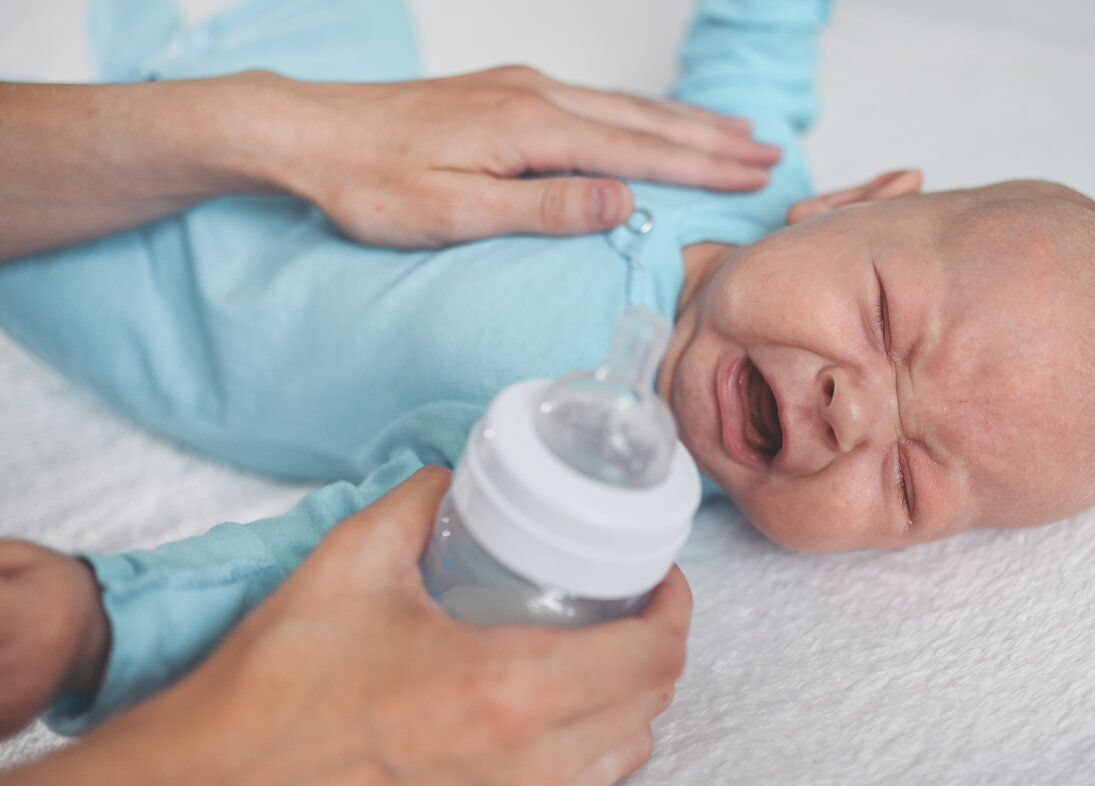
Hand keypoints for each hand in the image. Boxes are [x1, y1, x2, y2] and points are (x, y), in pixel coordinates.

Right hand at [4, 467, 691, 785]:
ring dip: (634, 700)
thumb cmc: (278, 683)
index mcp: (508, 692)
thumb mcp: (351, 562)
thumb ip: (420, 501)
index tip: (660, 576)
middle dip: (660, 646)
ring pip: (625, 756)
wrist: (219, 778)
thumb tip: (458, 476)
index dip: (674, 607)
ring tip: (607, 651)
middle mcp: (527, 764)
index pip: (650, 656)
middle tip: (636, 602)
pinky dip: (597, 748)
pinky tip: (564, 712)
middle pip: (651, 705)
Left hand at [264, 65, 780, 245]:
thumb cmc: (369, 182)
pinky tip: (650, 118)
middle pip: (643, 119)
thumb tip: (621, 199)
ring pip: (622, 104)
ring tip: (734, 131)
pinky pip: (593, 100)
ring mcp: (520, 86)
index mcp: (530, 129)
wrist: (307, 131)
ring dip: (682, 120)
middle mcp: (535, 95)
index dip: (701, 166)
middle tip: (768, 152)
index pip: (638, 151)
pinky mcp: (503, 91)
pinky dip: (638, 112)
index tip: (753, 175)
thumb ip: (542, 206)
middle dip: (711, 138)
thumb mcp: (453, 213)